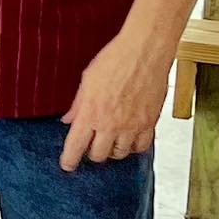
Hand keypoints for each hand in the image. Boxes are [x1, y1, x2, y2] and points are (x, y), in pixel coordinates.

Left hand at [60, 30, 170, 170]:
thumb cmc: (114, 61)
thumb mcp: (86, 80)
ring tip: (108, 142)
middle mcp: (111, 124)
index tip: (67, 166)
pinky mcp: (150, 123)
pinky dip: (134, 147)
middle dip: (91, 155)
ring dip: (112, 151)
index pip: (76, 146)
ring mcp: (133, 126)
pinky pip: (143, 146)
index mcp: (91, 113)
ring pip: (121, 153)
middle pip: (99, 155)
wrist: (144, 52)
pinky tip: (129, 140)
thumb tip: (68, 120)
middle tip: (89, 148)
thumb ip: (77, 105)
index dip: (70, 160)